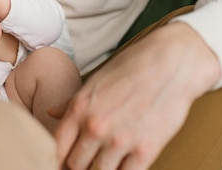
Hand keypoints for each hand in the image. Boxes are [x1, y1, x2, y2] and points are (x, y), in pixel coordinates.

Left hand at [51, 22, 220, 169]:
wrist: (171, 63)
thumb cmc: (132, 67)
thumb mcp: (95, 81)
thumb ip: (71, 102)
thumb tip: (50, 112)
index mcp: (79, 108)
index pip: (57, 147)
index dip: (57, 158)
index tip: (64, 160)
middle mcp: (95, 126)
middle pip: (75, 165)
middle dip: (79, 166)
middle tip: (87, 162)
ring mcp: (120, 141)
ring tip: (105, 164)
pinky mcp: (146, 150)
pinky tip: (124, 165)